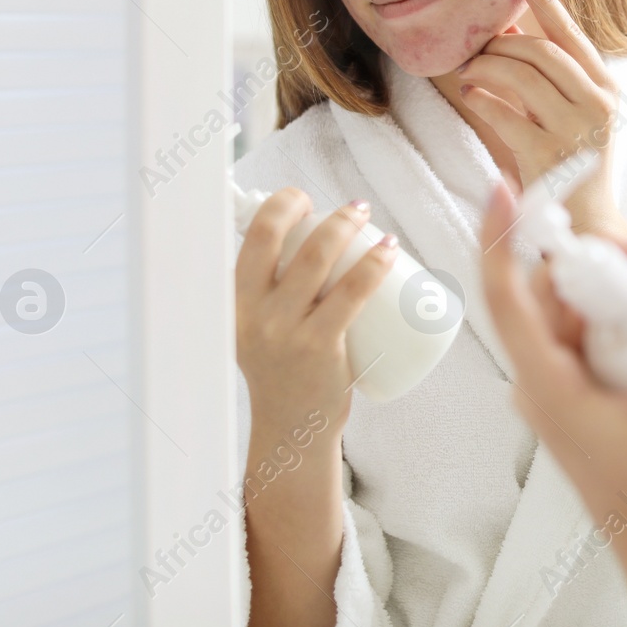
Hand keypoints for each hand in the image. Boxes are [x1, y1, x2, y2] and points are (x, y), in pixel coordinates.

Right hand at [234, 189, 401, 430]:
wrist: (292, 426)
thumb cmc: (284, 369)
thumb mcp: (259, 326)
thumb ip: (269, 292)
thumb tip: (305, 240)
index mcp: (236, 302)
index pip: (253, 236)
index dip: (280, 205)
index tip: (305, 200)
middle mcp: (254, 312)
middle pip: (280, 238)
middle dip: (316, 209)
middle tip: (351, 208)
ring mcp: (285, 330)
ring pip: (318, 259)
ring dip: (348, 226)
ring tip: (371, 219)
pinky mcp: (319, 347)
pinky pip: (350, 293)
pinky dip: (373, 264)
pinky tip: (389, 248)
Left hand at [456, 0, 626, 241]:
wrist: (586, 221)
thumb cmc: (572, 162)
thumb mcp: (573, 112)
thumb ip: (550, 74)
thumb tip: (509, 27)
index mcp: (606, 89)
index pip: (572, 35)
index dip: (546, 1)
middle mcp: (597, 105)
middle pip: (542, 52)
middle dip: (502, 44)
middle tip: (476, 49)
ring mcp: (575, 132)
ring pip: (522, 76)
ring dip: (487, 68)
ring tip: (469, 73)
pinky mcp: (547, 157)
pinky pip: (505, 114)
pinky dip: (482, 99)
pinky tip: (471, 95)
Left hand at [478, 182, 626, 552]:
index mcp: (547, 386)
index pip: (505, 297)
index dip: (499, 238)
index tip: (504, 189)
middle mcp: (542, 384)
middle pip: (549, 295)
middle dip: (595, 260)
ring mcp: (560, 391)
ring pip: (573, 314)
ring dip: (613, 287)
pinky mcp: (583, 397)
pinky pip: (590, 339)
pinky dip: (619, 316)